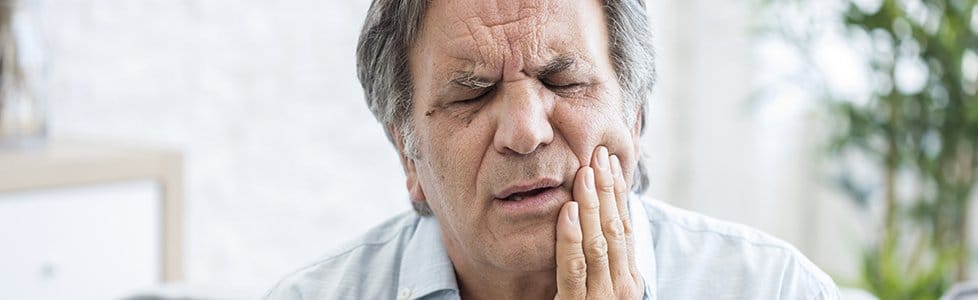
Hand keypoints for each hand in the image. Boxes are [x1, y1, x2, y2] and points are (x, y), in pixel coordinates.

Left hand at [555, 146, 642, 298]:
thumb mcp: (601, 288)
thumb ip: (600, 260)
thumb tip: (594, 220)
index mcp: (629, 278)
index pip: (625, 226)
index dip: (617, 192)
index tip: (608, 161)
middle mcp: (622, 286)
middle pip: (615, 227)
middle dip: (607, 189)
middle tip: (598, 153)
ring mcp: (603, 297)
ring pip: (599, 242)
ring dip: (591, 204)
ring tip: (585, 172)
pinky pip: (574, 267)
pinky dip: (570, 236)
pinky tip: (566, 211)